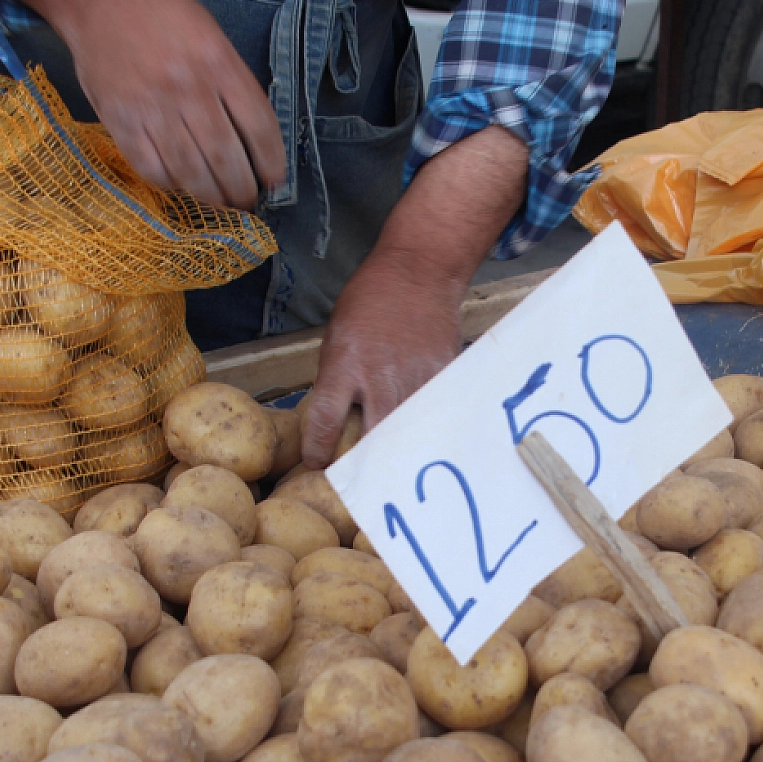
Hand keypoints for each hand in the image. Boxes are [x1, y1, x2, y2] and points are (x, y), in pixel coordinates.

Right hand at [0, 0, 284, 208]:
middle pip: (226, 157)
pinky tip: (181, 186)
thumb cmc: (164, 18)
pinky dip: (171, 185)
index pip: (258, 127)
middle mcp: (188, 88)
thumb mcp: (212, 37)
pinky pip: (151, 168)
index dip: (271, 163)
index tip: (274, 182)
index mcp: (219, 64)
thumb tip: (254, 141)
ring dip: (211, 197)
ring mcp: (153, 107)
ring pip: (190, 170)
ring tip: (220, 204)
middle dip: (242, 190)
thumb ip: (233, 84)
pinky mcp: (121, 120)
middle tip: (247, 203)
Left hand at [298, 127, 530, 466]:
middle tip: (362, 490)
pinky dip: (427, 432)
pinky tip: (426, 447)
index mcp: (344, 365)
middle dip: (365, 468)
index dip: (319, 451)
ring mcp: (415, 379)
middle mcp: (379, 376)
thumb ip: (336, 380)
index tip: (319, 466)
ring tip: (395, 481)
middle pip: (372, 439)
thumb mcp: (337, 336)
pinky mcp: (443, 377)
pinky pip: (433, 415)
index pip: (324, 421)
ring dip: (398, 457)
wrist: (419, 271)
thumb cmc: (370, 301)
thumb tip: (334, 423)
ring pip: (406, 433)